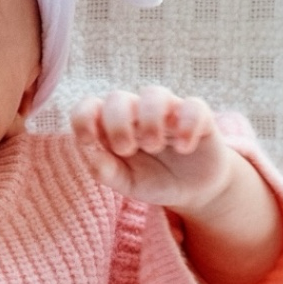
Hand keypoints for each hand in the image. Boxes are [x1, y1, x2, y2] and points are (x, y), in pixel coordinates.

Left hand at [70, 86, 235, 216]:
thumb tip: (88, 149)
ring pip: (154, 93)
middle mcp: (138, 113)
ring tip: (154, 147)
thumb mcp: (125, 182)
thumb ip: (104, 169)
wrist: (193, 190)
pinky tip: (184, 148)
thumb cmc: (153, 180)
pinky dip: (186, 126)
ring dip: (149, 121)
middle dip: (117, 125)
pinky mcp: (198, 116)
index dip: (83, 118)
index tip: (89, 141)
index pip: (89, 106)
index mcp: (113, 127)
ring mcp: (168, 111)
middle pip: (118, 98)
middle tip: (127, 150)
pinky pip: (193, 106)